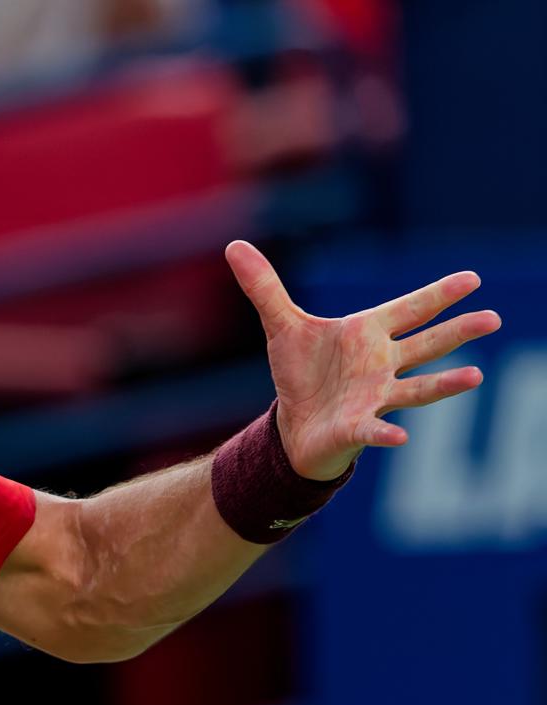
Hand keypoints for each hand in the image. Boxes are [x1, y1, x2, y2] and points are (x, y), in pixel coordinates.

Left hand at [224, 240, 501, 480]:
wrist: (294, 425)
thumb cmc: (302, 373)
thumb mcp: (281, 326)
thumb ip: (265, 288)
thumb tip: (235, 246)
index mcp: (369, 334)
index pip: (410, 310)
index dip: (438, 295)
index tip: (472, 279)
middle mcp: (382, 364)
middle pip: (426, 345)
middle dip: (457, 332)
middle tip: (492, 318)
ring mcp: (375, 397)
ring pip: (417, 389)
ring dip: (444, 385)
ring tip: (474, 377)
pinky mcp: (357, 427)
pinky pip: (374, 430)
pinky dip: (385, 434)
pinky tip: (399, 437)